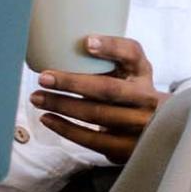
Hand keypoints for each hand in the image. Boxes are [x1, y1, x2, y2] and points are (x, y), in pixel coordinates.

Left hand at [29, 35, 168, 163]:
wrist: (153, 131)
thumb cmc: (125, 92)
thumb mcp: (126, 71)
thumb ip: (104, 58)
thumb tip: (55, 44)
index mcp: (142, 71)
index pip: (132, 53)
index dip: (111, 47)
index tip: (86, 42)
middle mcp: (148, 97)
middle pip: (108, 89)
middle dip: (72, 83)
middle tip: (43, 78)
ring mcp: (142, 125)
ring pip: (97, 114)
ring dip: (62, 105)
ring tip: (37, 98)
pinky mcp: (130, 148)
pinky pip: (94, 139)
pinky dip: (67, 129)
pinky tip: (48, 118)